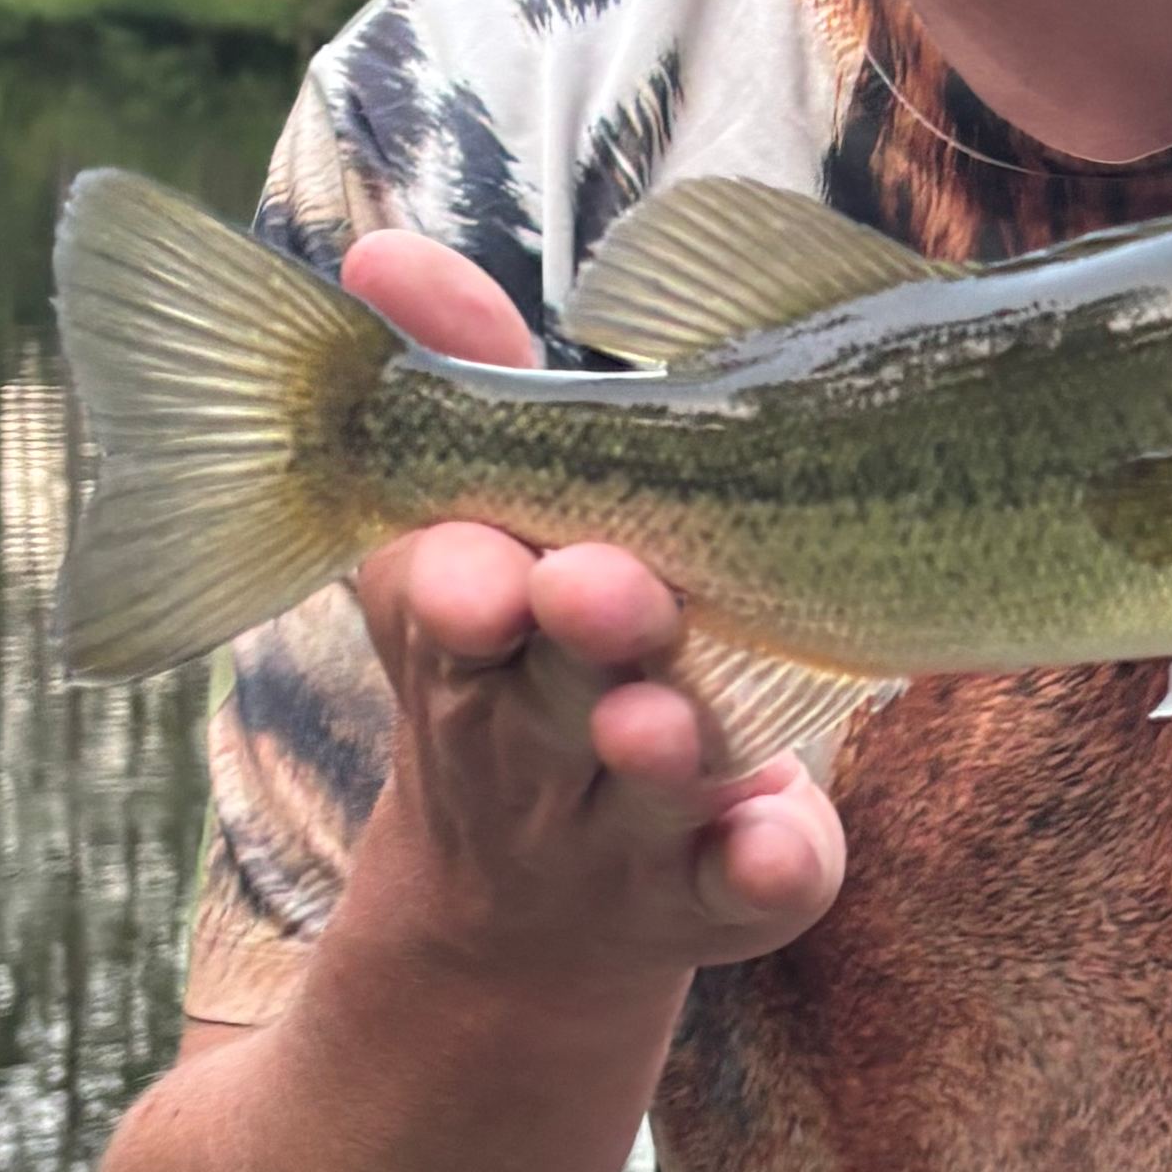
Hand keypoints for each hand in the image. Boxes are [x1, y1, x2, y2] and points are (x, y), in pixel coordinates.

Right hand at [334, 229, 845, 991]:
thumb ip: (458, 388)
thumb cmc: (514, 669)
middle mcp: (540, 743)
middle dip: (578, 642)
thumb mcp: (463, 542)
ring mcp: (630, 828)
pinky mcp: (721, 894)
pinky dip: (767, 860)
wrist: (517, 925)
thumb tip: (382, 246)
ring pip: (649, 787)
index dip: (459, 590)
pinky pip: (751, 886)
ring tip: (677, 720)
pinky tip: (788, 834)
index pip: (447, 610)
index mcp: (472, 646)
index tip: (479, 568)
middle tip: (611, 591)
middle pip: (552, 692)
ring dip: (666, 751)